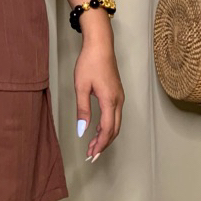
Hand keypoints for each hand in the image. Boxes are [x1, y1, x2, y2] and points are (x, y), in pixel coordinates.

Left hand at [73, 34, 123, 161]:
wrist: (101, 46)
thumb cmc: (90, 63)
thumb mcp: (81, 87)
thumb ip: (82, 110)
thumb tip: (82, 130)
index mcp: (109, 101)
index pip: (107, 130)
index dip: (100, 144)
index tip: (91, 154)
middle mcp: (118, 101)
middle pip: (114, 130)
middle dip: (104, 144)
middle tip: (92, 155)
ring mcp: (120, 97)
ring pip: (116, 123)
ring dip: (106, 136)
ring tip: (94, 146)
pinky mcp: (117, 94)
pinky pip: (115, 115)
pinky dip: (108, 126)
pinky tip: (98, 130)